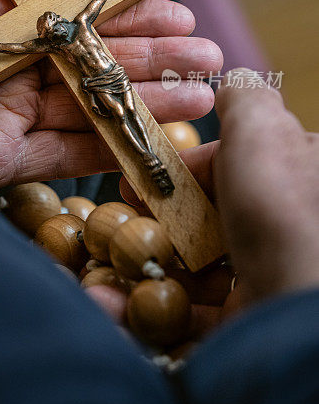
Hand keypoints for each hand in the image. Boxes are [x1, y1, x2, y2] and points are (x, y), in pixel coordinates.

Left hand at [0, 0, 222, 194]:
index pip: (69, 11)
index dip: (123, 10)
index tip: (174, 8)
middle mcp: (0, 65)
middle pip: (89, 61)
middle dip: (150, 59)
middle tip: (208, 59)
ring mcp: (0, 114)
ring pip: (85, 109)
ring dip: (143, 104)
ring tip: (199, 100)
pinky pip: (59, 157)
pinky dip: (106, 151)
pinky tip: (152, 141)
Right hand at [123, 68, 318, 303]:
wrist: (295, 301)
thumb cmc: (277, 204)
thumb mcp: (260, 127)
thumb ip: (244, 99)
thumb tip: (233, 80)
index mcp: (300, 176)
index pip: (236, 164)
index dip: (186, 168)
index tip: (144, 176)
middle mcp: (290, 225)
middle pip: (211, 215)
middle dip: (159, 218)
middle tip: (120, 219)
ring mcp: (271, 278)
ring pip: (197, 268)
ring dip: (143, 267)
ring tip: (103, 267)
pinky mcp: (249, 322)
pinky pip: (193, 315)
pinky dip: (148, 309)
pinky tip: (108, 301)